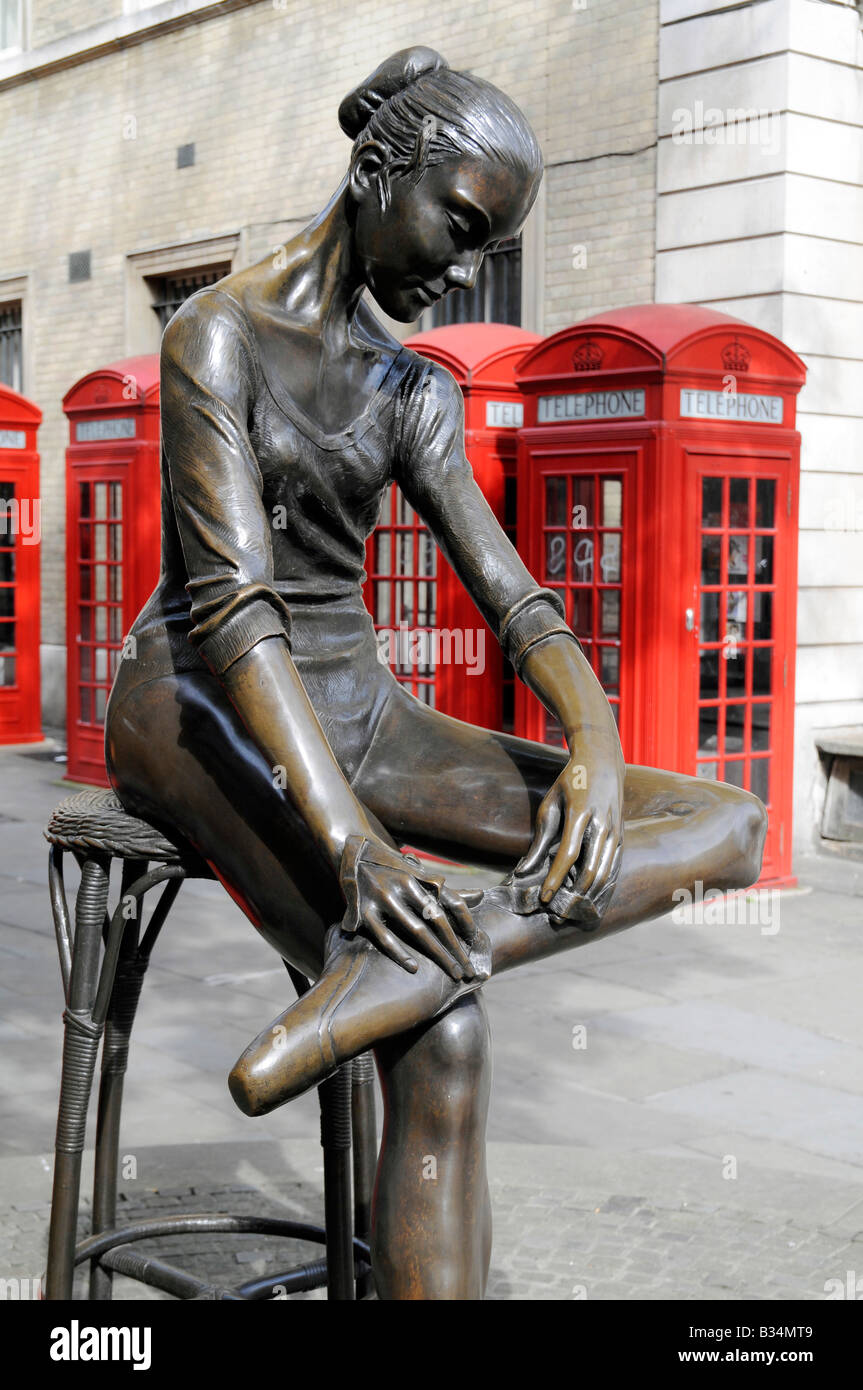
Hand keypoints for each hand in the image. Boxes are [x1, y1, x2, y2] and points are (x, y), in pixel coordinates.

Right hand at [341, 835, 478, 980]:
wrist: (352, 852)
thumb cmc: (393, 869)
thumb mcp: (420, 875)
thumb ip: (447, 891)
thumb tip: (481, 896)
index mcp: (421, 879)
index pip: (452, 902)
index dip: (466, 923)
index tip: (477, 943)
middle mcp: (405, 886)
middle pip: (438, 921)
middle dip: (456, 947)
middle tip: (469, 970)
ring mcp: (384, 898)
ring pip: (416, 932)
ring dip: (437, 954)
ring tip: (452, 972)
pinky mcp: (364, 911)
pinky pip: (385, 937)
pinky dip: (400, 953)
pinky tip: (415, 968)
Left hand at [515, 732, 624, 912]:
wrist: (602, 763)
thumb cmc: (569, 784)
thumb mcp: (549, 805)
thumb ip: (539, 839)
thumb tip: (524, 870)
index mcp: (581, 813)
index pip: (568, 854)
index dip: (556, 878)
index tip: (544, 897)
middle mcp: (602, 824)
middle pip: (591, 869)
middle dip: (573, 896)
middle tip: (558, 914)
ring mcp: (616, 831)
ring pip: (606, 873)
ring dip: (588, 896)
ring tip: (572, 911)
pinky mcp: (621, 837)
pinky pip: (614, 867)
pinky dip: (603, 887)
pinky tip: (590, 899)